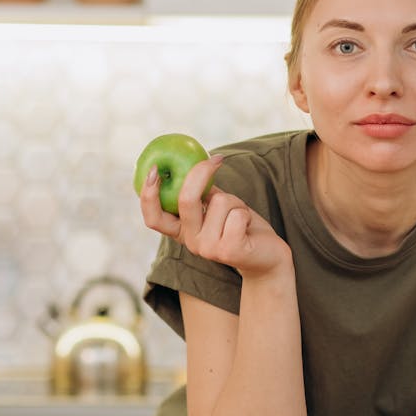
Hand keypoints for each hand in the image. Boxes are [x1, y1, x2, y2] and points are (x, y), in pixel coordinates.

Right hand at [140, 156, 290, 278]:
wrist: (267, 256)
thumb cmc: (240, 225)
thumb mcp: (217, 207)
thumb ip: (203, 192)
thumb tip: (193, 162)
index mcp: (182, 230)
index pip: (153, 218)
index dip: (148, 195)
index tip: (154, 169)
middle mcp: (190, 242)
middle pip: (186, 200)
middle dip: (200, 174)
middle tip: (216, 159)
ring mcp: (208, 249)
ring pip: (219, 202)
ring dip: (235, 201)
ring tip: (240, 216)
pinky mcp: (228, 251)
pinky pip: (236, 214)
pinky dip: (246, 213)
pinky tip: (248, 227)